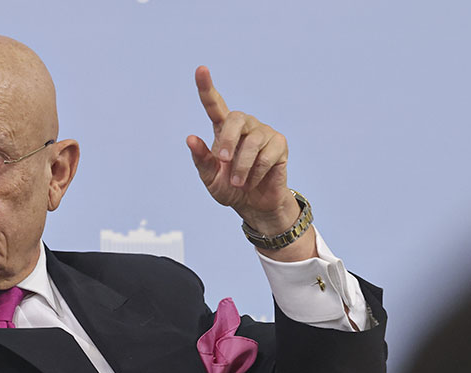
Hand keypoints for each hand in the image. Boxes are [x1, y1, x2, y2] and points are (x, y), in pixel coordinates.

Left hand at [186, 66, 315, 260]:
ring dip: (242, 166)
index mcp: (223, 130)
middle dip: (227, 140)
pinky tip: (254, 180)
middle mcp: (244, 126)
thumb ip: (201, 159)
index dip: (206, 87)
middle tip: (223, 160)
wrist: (254, 205)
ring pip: (251, 142)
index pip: (214, 105)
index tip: (201, 69)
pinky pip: (267, 155)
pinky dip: (256, 172)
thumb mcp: (210, 178)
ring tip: (239, 183)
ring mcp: (263, 132)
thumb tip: (190, 138)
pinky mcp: (279, 144)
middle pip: (235, 118)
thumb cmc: (230, 188)